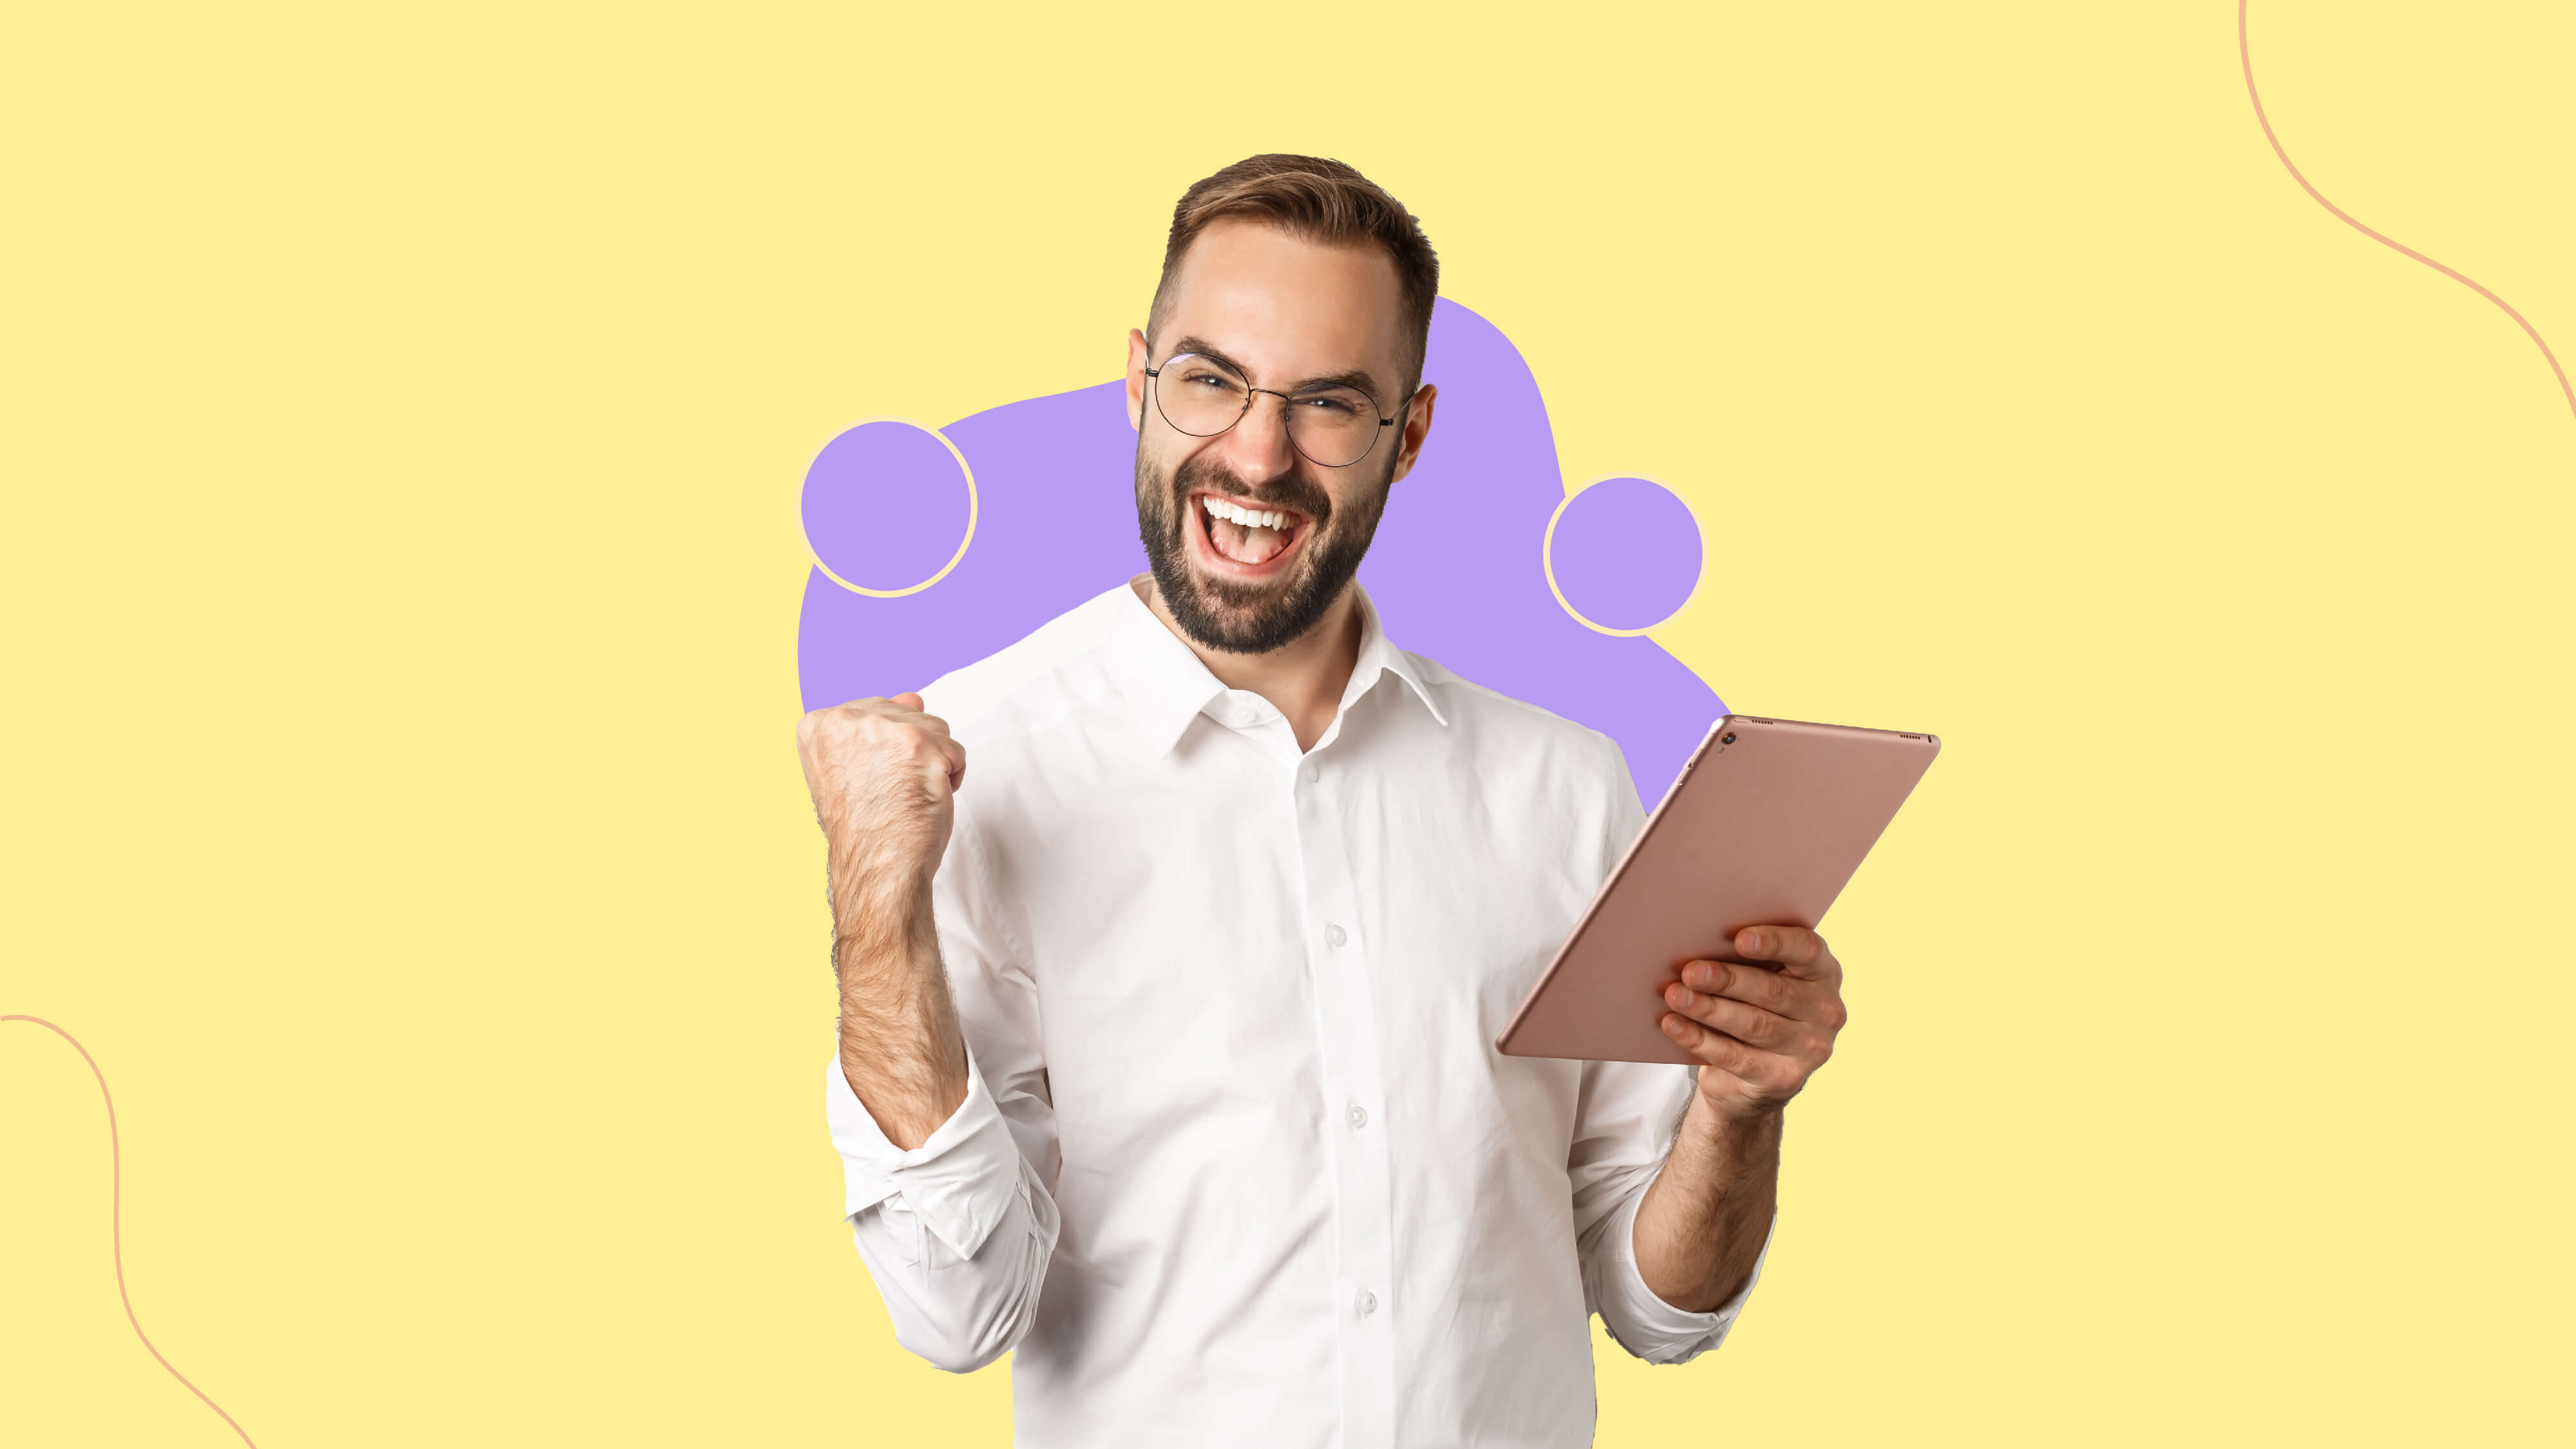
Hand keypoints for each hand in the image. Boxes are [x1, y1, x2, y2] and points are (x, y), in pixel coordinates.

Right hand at [795, 692, 967, 896]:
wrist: (875, 867)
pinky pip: (956, 752)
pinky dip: (951, 778)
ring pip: (935, 728)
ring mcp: (884, 729)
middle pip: (907, 714)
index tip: (871, 780)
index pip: (876, 710)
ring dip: (932, 763)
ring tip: (907, 795)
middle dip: (911, 752)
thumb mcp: (849, 769)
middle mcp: (846, 719)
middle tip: (890, 792)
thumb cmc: (863, 828)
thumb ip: (874, 728)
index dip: (884, 748)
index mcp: (819, 724)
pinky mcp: (920, 745)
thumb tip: (911, 696)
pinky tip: (925, 799)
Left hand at [1658, 926, 1847, 1121]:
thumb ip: (1746, 959)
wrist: (1757, 1077)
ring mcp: (1809, 1048)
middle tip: (1691, 972)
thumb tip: (1698, 941)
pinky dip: (1700, 1039)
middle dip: (1727, 980)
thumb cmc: (1755, 1005)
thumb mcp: (1762, 977)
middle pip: (1773, 990)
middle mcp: (1825, 1010)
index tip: (1739, 939)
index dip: (1775, 942)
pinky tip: (1674, 1025)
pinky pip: (1735, 1057)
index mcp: (1823, 972)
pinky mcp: (1783, 1078)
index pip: (1807, 950)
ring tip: (1675, 996)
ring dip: (1709, 1009)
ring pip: (1753, 1024)